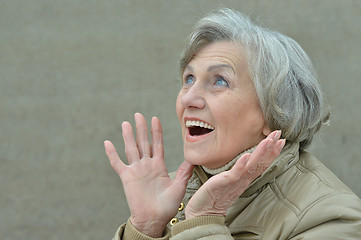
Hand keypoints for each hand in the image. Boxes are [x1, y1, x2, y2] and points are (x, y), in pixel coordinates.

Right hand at [104, 113, 193, 236]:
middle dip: (142, 129)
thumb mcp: (179, 186)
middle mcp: (147, 165)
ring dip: (128, 136)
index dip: (156, 132)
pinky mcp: (127, 177)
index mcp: (159, 166)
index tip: (155, 118)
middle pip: (143, 143)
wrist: (154, 219)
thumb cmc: (167, 206)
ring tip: (126, 123)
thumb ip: (184, 172)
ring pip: (131, 149)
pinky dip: (112, 154)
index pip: (157, 144)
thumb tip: (193, 158)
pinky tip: (107, 143)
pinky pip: (117, 163)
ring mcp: (136, 170)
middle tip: (139, 115)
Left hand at [185, 130, 284, 218]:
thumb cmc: (214, 197)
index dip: (271, 152)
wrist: (203, 213)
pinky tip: (247, 155)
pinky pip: (235, 173)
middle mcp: (243, 180)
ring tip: (268, 140)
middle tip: (279, 133)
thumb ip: (236, 172)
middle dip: (270, 147)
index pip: (261, 163)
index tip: (280, 140)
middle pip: (260, 162)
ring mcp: (235, 181)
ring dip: (260, 152)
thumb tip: (242, 161)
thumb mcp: (228, 181)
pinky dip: (241, 164)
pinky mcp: (225, 183)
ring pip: (251, 166)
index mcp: (244, 179)